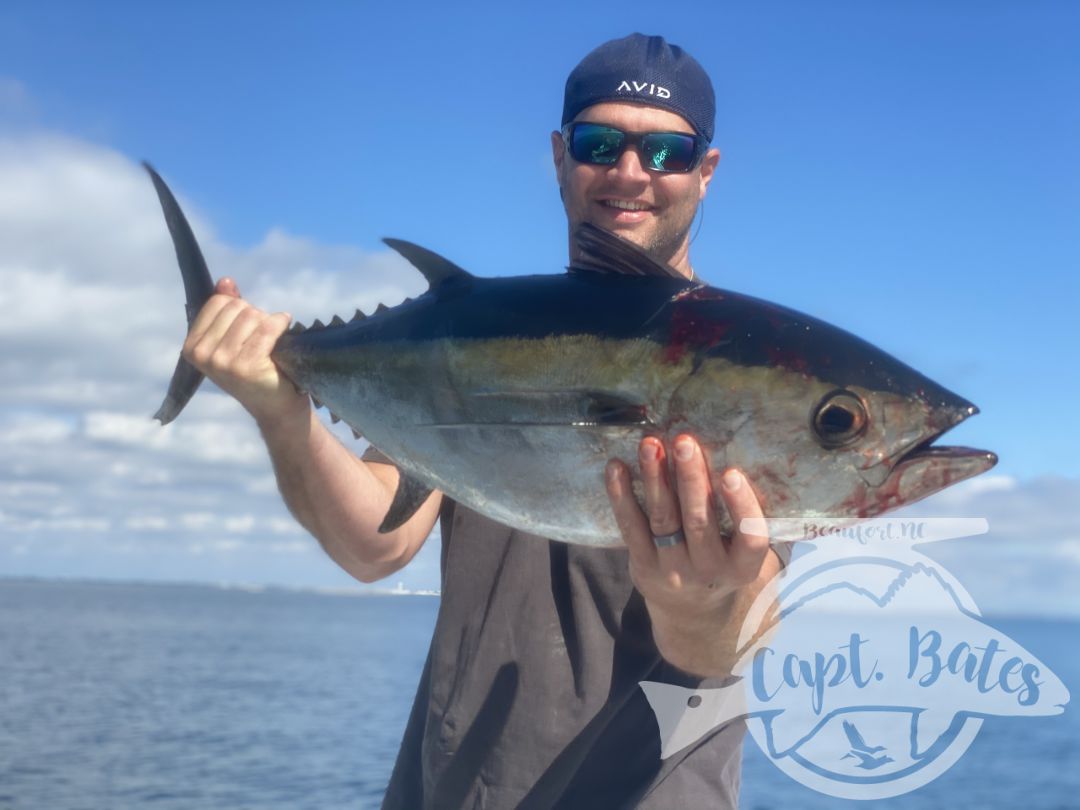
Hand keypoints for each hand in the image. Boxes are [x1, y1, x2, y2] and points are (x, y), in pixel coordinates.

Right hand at [183, 278, 307, 427]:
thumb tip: (225, 281)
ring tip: (271, 342)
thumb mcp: (234, 338)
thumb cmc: (256, 369)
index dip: (239, 309)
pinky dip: (280, 324)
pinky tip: (285, 330)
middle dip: (255, 316)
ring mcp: (223, 361)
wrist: (275, 405)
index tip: (247, 329)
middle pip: (235, 307)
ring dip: (268, 323)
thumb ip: (227, 308)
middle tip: (263, 338)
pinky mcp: (246, 366)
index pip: (217, 302)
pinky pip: (267, 328)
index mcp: (192, 346)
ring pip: (251, 315)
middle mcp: (202, 354)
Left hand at [606, 434, 775, 673]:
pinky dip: (621, 496)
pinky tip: (616, 467)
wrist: (692, 614)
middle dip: (690, 479)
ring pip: (662, 520)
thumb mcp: (742, 552)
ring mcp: (672, 570)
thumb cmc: (724, 562)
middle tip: (684, 443)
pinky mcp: (642, 565)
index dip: (742, 507)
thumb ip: (744, 517)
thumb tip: (740, 454)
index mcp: (743, 567)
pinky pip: (630, 527)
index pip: (750, 538)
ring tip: (650, 445)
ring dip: (655, 479)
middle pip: (698, 522)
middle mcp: (708, 571)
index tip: (732, 473)